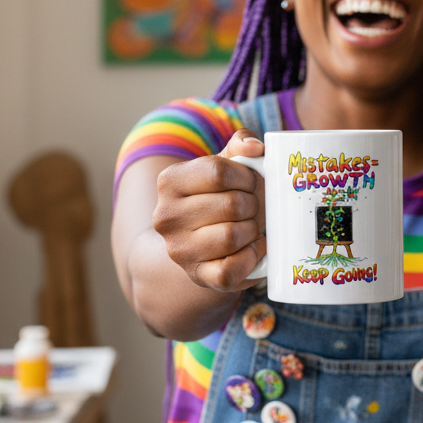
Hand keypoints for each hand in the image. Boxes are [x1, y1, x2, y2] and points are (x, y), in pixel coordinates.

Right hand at [151, 129, 266, 290]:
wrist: (197, 244)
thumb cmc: (218, 198)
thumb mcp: (224, 166)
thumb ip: (241, 145)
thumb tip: (256, 148)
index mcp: (170, 181)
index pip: (218, 171)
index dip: (246, 176)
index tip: (250, 182)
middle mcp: (167, 216)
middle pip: (232, 204)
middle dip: (254, 204)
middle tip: (254, 207)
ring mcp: (180, 250)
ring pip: (233, 236)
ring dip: (253, 230)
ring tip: (251, 226)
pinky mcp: (198, 276)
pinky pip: (232, 269)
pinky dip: (251, 257)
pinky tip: (252, 248)